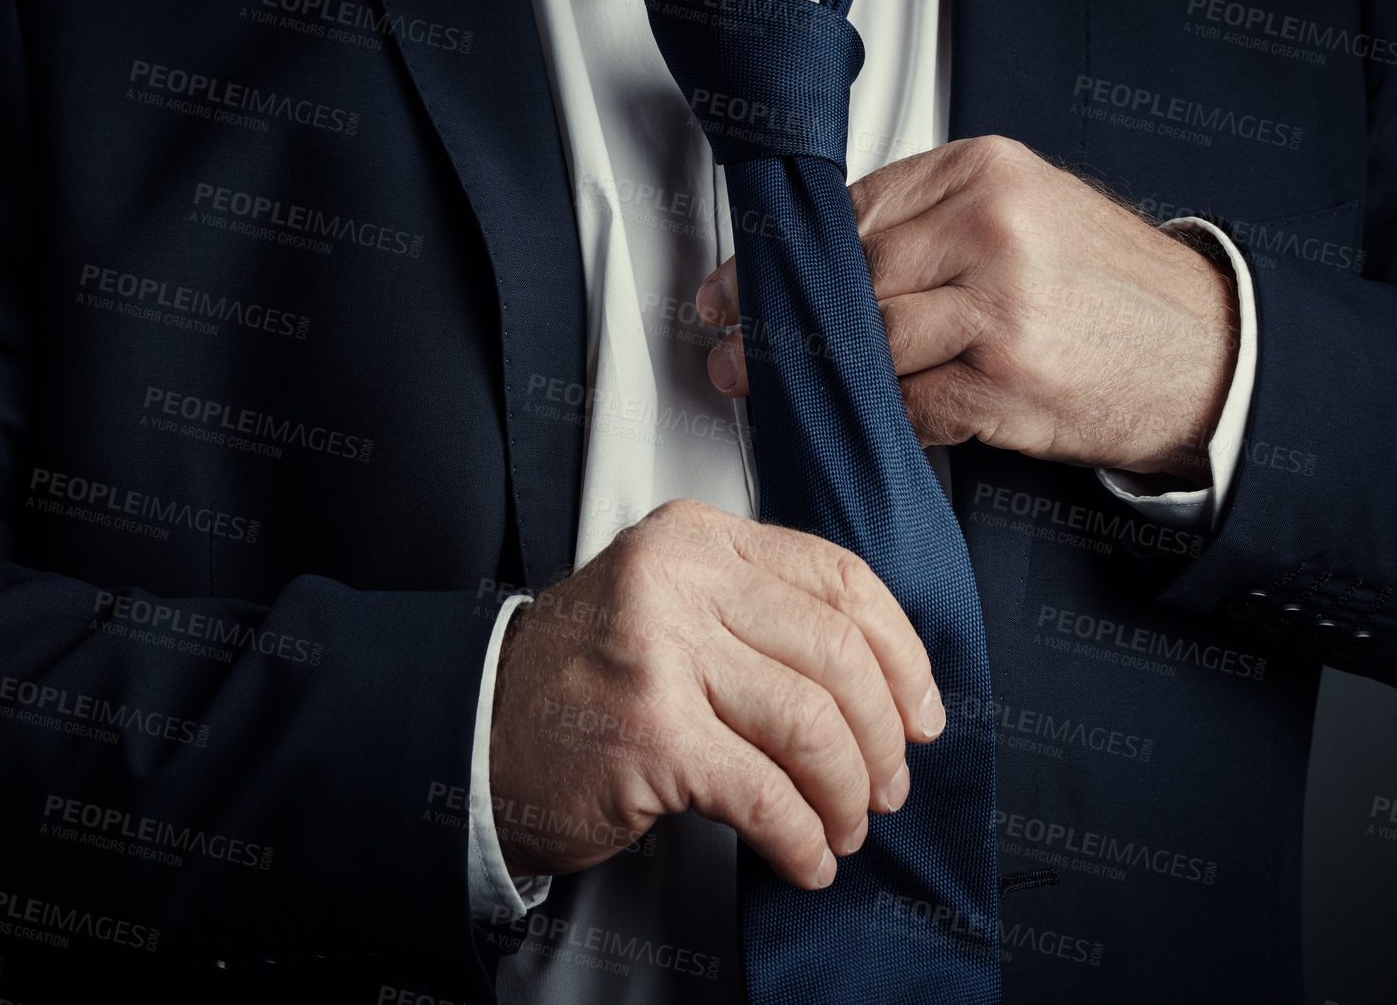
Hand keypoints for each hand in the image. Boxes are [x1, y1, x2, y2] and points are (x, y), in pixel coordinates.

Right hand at [488, 498, 942, 889]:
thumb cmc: (579, 679)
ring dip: (844, 794)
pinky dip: (800, 837)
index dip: (902, 654)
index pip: (838, 577)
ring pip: (811, 724)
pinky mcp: (650, 733)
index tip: (920, 710)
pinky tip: (802, 858)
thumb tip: (885, 679)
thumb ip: (757, 613)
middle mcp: (676, 580)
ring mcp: (660, 652)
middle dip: (882, 737)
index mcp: (695, 538)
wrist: (476, 731)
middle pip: (837, 652)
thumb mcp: (667, 605)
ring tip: (840, 827)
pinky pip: (766, 794)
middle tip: (884, 785)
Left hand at [696, 135, 1239, 482]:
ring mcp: (998, 303)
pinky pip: (910, 403)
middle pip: (848, 275)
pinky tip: (870, 417)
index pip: (851, 211)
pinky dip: (884, 416)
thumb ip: (934, 224)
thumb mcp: (1029, 214)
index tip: (735, 288)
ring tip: (779, 386)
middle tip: (737, 347)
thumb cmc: (1114, 289)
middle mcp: (989, 226)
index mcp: (986, 171)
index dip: (781, 259)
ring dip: (816, 375)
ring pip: (868, 340)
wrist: (1210, 354)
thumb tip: (825, 261)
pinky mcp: (1006, 377)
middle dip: (781, 321)